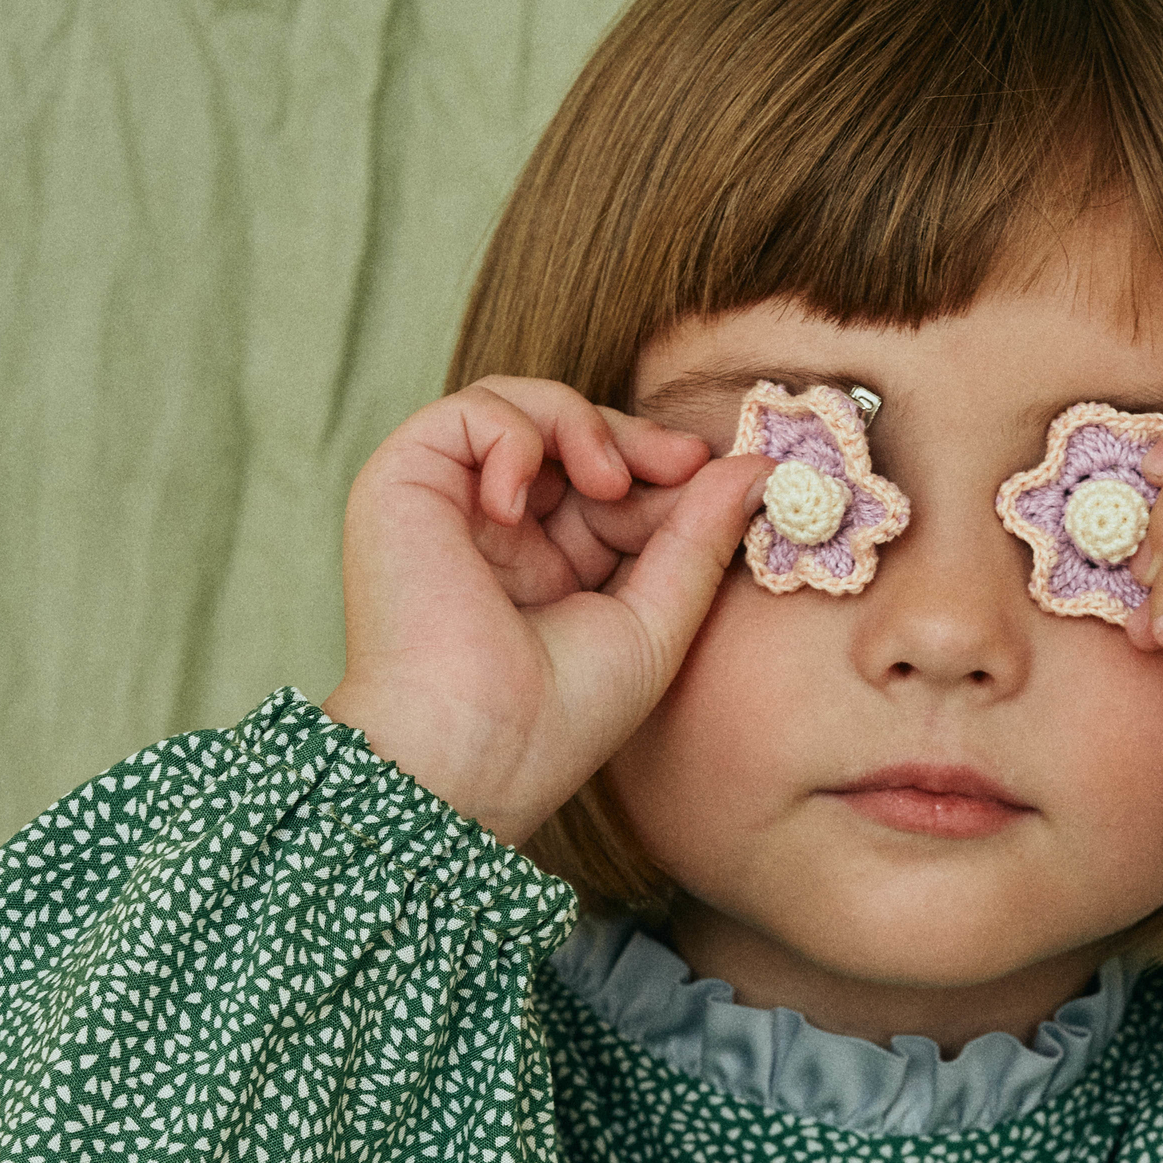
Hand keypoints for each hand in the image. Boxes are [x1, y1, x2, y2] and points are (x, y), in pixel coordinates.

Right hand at [322, 376, 768, 847]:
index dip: (665, 472)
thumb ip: (700, 539)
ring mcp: (454, 507)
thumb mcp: (656, 621)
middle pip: (574, 439)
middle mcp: (502, 534)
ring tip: (608, 480)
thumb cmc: (561, 715)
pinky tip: (523, 500)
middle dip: (634, 440)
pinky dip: (512, 435)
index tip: (717, 477)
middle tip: (681, 462)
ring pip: (521, 410)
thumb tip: (759, 469)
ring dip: (579, 424)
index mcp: (555, 568)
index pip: (616, 485)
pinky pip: (466, 414)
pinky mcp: (404, 484)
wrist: (477, 752)